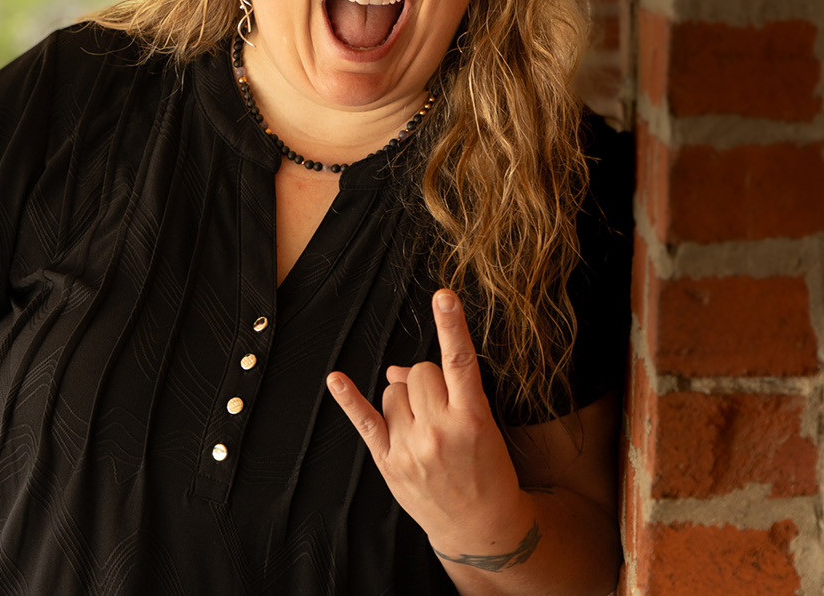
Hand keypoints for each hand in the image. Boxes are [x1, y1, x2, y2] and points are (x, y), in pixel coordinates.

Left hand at [327, 290, 541, 574]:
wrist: (482, 527)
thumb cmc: (488, 471)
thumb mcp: (482, 428)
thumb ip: (447, 393)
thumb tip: (398, 370)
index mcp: (472, 418)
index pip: (460, 362)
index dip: (452, 326)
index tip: (444, 295)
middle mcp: (439, 430)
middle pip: (418, 371)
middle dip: (427, 380)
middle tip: (442, 407)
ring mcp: (411, 447)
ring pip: (393, 391)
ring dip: (404, 398)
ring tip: (425, 428)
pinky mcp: (388, 462)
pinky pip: (364, 421)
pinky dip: (348, 399)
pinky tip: (336, 380)